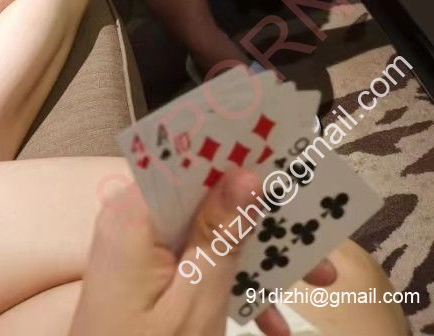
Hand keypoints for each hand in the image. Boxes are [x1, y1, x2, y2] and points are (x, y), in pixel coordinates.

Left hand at [70, 168, 335, 335]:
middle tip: (314, 226)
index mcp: (136, 213)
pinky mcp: (149, 272)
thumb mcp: (195, 300)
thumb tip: (246, 173)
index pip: (186, 156)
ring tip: (318, 277)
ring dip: (258, 255)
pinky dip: (233, 283)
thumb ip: (220, 235)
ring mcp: (141, 247)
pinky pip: (197, 261)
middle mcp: (135, 219)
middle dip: (261, 212)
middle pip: (205, 194)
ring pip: (209, 231)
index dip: (232, 143)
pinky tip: (272, 321)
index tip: (279, 136)